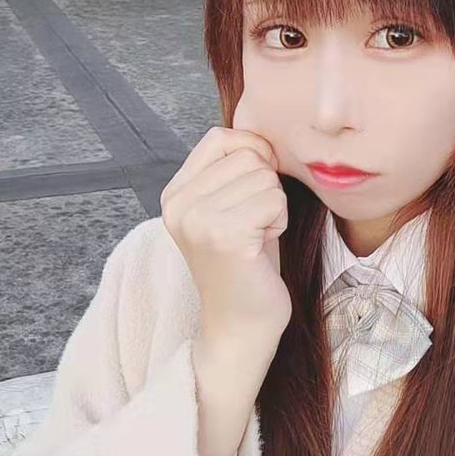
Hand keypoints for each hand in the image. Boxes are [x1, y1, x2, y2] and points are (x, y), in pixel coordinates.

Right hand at [160, 126, 290, 347]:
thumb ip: (234, 170)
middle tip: (253, 225)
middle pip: (249, 156)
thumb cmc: (247, 264)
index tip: (256, 188)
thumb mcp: (230, 207)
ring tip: (256, 237)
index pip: (220, 137)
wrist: (241, 325)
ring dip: (274, 207)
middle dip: (266, 187)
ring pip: (265, 177)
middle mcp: (178, 203)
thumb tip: (265, 130)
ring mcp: (197, 219)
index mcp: (175, 193)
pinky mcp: (223, 235)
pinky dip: (279, 221)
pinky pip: (274, 200)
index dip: (253, 153)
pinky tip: (262, 246)